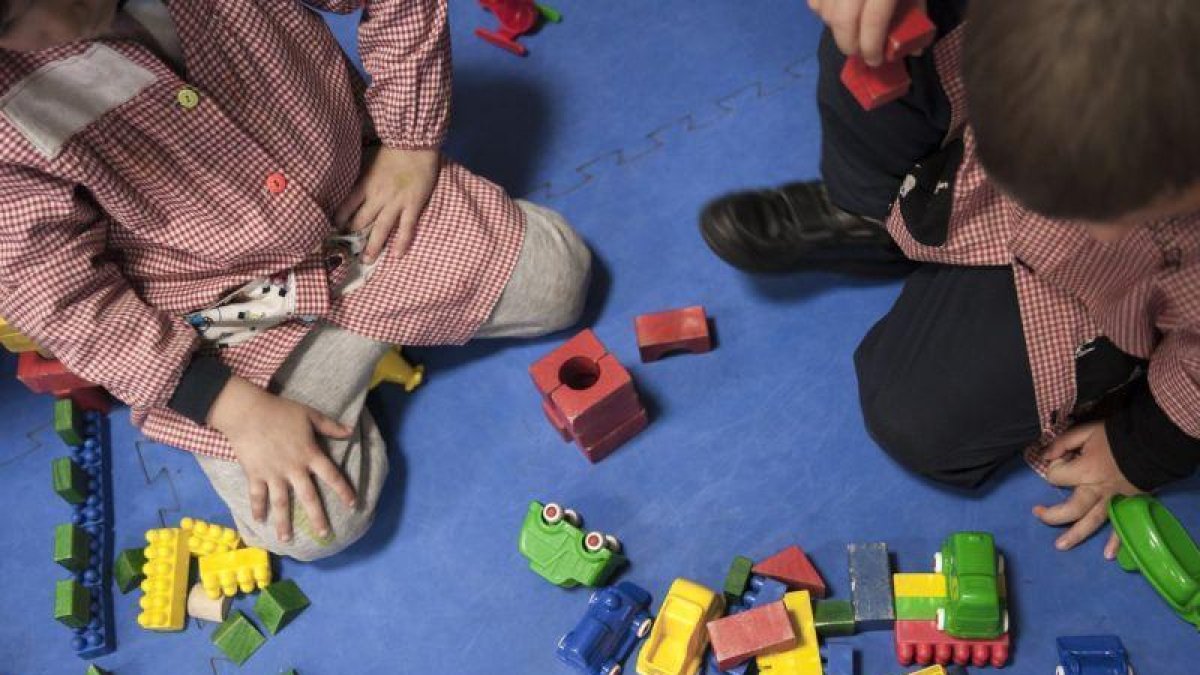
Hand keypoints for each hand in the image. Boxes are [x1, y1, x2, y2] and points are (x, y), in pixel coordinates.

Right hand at [209, 376, 357, 542]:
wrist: (247, 412)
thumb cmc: (280, 411)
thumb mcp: (309, 415)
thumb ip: (330, 426)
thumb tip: (351, 431)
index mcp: (310, 454)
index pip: (332, 476)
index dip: (344, 490)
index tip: (353, 504)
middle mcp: (293, 468)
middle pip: (309, 497)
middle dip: (317, 517)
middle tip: (324, 534)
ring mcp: (273, 474)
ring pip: (281, 503)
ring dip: (284, 522)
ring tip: (286, 540)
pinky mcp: (255, 474)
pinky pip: (257, 495)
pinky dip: (257, 508)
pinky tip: (259, 521)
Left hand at [335, 146, 439, 263]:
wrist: (415, 142)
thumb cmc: (391, 148)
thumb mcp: (367, 158)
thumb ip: (360, 173)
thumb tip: (344, 177)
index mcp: (365, 185)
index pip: (346, 207)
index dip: (338, 222)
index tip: (334, 232)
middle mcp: (377, 197)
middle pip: (361, 222)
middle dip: (352, 238)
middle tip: (347, 252)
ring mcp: (396, 203)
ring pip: (381, 229)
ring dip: (373, 246)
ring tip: (366, 261)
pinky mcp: (413, 205)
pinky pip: (407, 227)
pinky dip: (402, 242)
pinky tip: (397, 255)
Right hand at [808, 0, 926, 65]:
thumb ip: (915, 11)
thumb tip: (915, 47)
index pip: (872, 22)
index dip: (871, 47)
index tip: (875, 60)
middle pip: (842, 20)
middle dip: (849, 44)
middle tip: (859, 51)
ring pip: (824, 11)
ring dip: (835, 27)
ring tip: (849, 30)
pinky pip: (814, 0)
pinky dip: (822, 9)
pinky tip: (836, 10)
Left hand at [1032, 421, 1141, 551]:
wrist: (1152, 443)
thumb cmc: (1116, 437)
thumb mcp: (1085, 431)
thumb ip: (1063, 443)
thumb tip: (1045, 456)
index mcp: (1084, 471)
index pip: (1056, 477)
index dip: (1054, 467)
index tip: (1062, 458)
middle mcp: (1096, 491)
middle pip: (1070, 509)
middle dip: (1052, 515)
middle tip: (1037, 514)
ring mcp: (1113, 501)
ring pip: (1092, 522)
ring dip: (1076, 536)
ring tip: (1060, 546)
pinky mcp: (1128, 506)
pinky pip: (1122, 527)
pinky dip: (1117, 542)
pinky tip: (1108, 555)